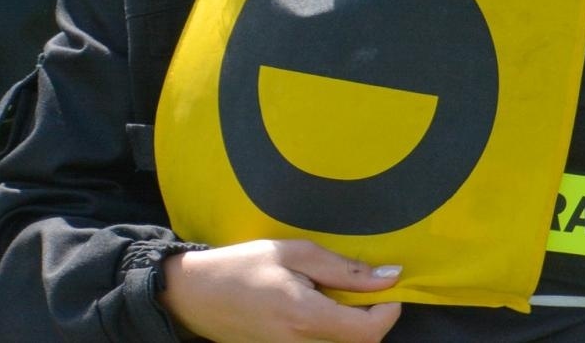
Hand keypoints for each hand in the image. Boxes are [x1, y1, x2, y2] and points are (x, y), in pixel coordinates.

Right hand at [160, 239, 401, 342]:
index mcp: (304, 316)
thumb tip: (388, 277)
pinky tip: (310, 308)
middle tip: (353, 287)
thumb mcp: (292, 253)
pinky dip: (329, 329)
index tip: (387, 289)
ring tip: (326, 296)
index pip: (368, 331)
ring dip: (348, 323)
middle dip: (369, 316)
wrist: (196, 295)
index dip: (388, 311)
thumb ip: (343, 269)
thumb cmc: (242, 266)